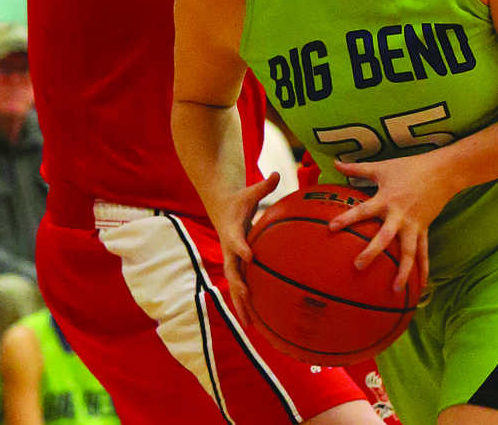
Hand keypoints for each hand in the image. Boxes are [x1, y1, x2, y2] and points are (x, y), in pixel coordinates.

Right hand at [212, 173, 279, 328]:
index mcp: (231, 231)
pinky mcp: (236, 265)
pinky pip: (240, 286)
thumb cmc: (239, 200)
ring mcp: (231, 259)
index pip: (236, 240)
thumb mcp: (250, 191)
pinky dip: (245, 302)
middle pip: (232, 271)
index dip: (241, 248)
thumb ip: (264, 185)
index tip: (250, 257)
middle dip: (238, 286)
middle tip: (247, 298)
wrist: (221, 208)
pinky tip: (254, 320)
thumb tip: (276, 173)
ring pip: (234, 285)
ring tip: (249, 324)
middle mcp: (229, 249)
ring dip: (241, 304)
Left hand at [328, 155, 451, 292]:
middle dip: (372, 252)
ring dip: (403, 271)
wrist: (442, 172)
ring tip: (395, 289)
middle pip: (385, 237)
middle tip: (358, 266)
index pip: (363, 210)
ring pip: (408, 252)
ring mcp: (414, 225)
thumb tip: (335, 162)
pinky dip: (424, 269)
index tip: (331, 228)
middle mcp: (399, 215)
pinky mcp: (424, 229)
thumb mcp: (382, 166)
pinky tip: (422, 286)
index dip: (347, 218)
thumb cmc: (410, 167)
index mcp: (386, 200)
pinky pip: (424, 252)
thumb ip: (357, 168)